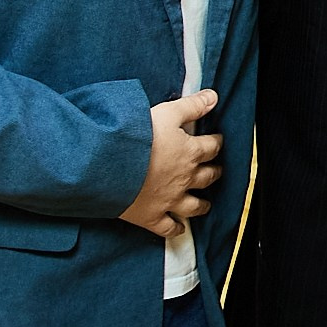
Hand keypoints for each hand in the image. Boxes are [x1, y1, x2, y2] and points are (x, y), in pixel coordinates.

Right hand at [118, 91, 222, 236]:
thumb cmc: (137, 137)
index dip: (216, 142)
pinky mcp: (152, 216)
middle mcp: (185, 178)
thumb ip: (192, 106)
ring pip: (194, 206)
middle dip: (214, 172)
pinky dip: (176, 230)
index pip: (212, 147)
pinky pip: (168, 228)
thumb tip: (214, 97)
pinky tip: (180, 230)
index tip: (217, 140)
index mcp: (190, 152)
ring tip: (205, 204)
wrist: (109, 166)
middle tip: (216, 170)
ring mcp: (170, 200)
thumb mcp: (167, 113)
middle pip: (207, 176)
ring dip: (202, 205)